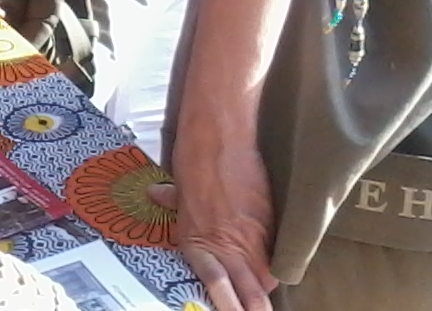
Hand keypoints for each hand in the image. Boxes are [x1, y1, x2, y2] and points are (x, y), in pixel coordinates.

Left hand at [147, 142, 277, 310]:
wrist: (218, 138)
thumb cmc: (193, 160)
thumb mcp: (179, 188)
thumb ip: (172, 202)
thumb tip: (156, 195)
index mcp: (196, 242)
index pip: (216, 285)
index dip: (226, 302)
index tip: (228, 308)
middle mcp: (225, 244)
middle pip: (249, 290)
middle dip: (253, 305)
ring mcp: (250, 235)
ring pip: (265, 276)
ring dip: (264, 287)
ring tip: (264, 301)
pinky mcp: (269, 221)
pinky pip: (275, 251)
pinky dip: (273, 260)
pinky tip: (272, 266)